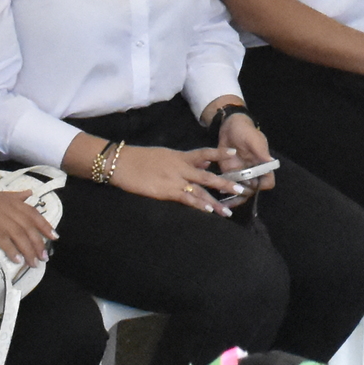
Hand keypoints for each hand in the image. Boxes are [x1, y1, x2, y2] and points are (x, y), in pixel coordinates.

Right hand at [0, 179, 52, 264]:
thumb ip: (14, 196)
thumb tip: (29, 193)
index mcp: (12, 201)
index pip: (33, 214)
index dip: (45, 225)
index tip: (54, 237)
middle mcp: (8, 208)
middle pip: (29, 227)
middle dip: (39, 243)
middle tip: (44, 257)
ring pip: (19, 235)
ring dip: (28, 251)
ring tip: (33, 263)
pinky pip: (4, 240)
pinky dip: (12, 250)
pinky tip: (17, 260)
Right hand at [110, 140, 241, 215]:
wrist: (122, 162)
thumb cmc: (140, 159)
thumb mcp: (164, 154)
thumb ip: (183, 159)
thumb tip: (201, 163)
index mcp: (180, 156)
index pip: (204, 153)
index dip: (219, 153)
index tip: (234, 154)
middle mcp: (181, 166)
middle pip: (208, 175)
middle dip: (225, 183)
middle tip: (241, 190)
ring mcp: (174, 178)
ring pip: (200, 190)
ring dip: (215, 201)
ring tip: (228, 211)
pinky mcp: (166, 190)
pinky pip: (186, 198)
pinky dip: (198, 205)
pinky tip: (209, 211)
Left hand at [207, 116, 276, 195]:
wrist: (229, 126)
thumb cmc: (245, 131)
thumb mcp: (253, 139)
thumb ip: (261, 151)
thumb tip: (271, 162)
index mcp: (262, 165)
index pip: (267, 182)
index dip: (261, 186)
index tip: (252, 183)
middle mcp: (252, 173)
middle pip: (253, 190)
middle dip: (244, 194)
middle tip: (235, 192)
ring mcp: (240, 174)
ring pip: (240, 192)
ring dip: (234, 199)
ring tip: (225, 205)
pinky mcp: (228, 173)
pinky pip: (228, 186)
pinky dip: (225, 193)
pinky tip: (219, 198)